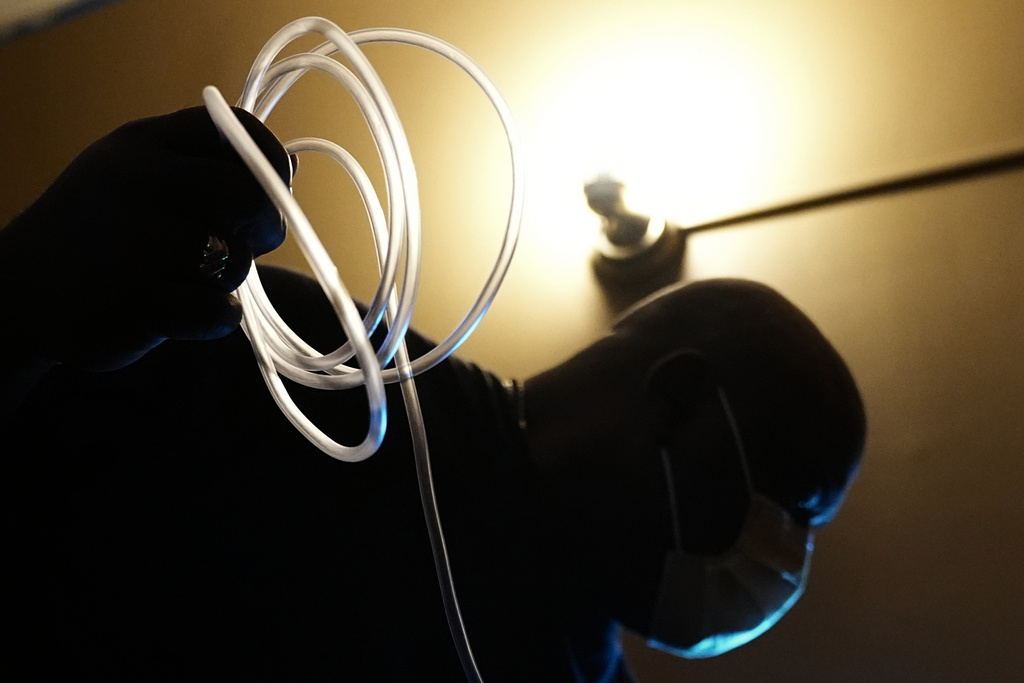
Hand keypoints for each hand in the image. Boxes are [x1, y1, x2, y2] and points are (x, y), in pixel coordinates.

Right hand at [0, 106, 290, 370]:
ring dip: (228, 276)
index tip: (275, 190)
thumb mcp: (138, 175)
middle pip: (251, 195)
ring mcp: (134, 242)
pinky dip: (215, 317)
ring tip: (187, 277)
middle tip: (253, 242)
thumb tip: (290, 166)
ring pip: (235, 259)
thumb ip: (207, 166)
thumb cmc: (99, 230)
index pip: (238, 130)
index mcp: (144, 143)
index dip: (271, 162)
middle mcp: (138, 181)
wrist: (17, 292)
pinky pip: (221, 311)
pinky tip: (182, 311)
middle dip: (268, 224)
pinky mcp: (138, 302)